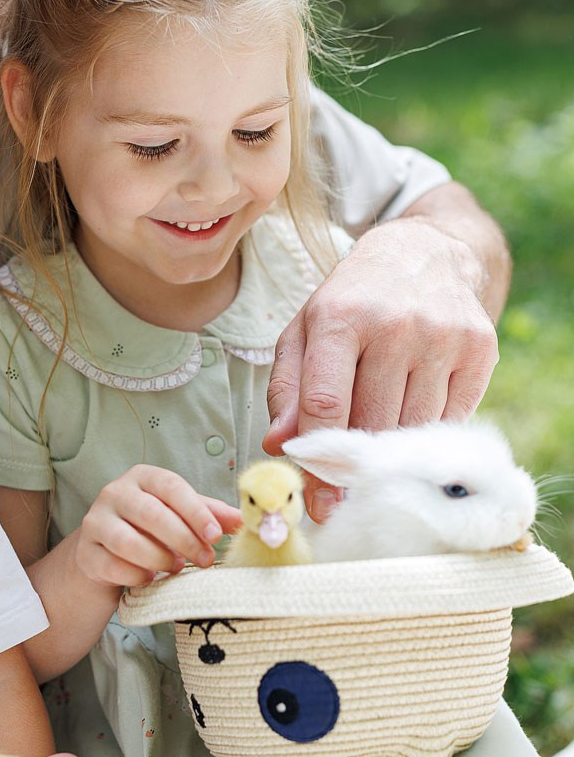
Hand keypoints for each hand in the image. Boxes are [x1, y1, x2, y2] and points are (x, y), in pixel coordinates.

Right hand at [75, 465, 241, 586]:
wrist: (106, 551)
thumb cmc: (150, 527)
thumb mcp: (180, 514)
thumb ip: (209, 514)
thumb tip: (244, 520)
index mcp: (142, 477)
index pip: (170, 486)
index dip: (195, 510)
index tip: (216, 534)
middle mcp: (114, 492)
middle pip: (150, 513)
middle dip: (182, 539)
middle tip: (204, 559)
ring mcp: (95, 521)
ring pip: (126, 541)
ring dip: (158, 558)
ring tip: (176, 568)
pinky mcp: (85, 552)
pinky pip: (111, 565)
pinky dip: (135, 575)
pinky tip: (149, 579)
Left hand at [264, 212, 499, 518]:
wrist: (426, 253)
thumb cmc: (354, 299)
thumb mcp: (307, 331)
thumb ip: (288, 389)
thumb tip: (277, 445)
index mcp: (339, 316)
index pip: (326, 403)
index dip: (320, 460)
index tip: (320, 503)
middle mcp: (394, 324)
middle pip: (372, 425)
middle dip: (359, 465)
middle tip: (350, 487)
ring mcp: (442, 335)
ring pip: (415, 430)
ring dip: (395, 449)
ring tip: (382, 442)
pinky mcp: (480, 347)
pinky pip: (452, 419)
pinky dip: (430, 431)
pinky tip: (414, 412)